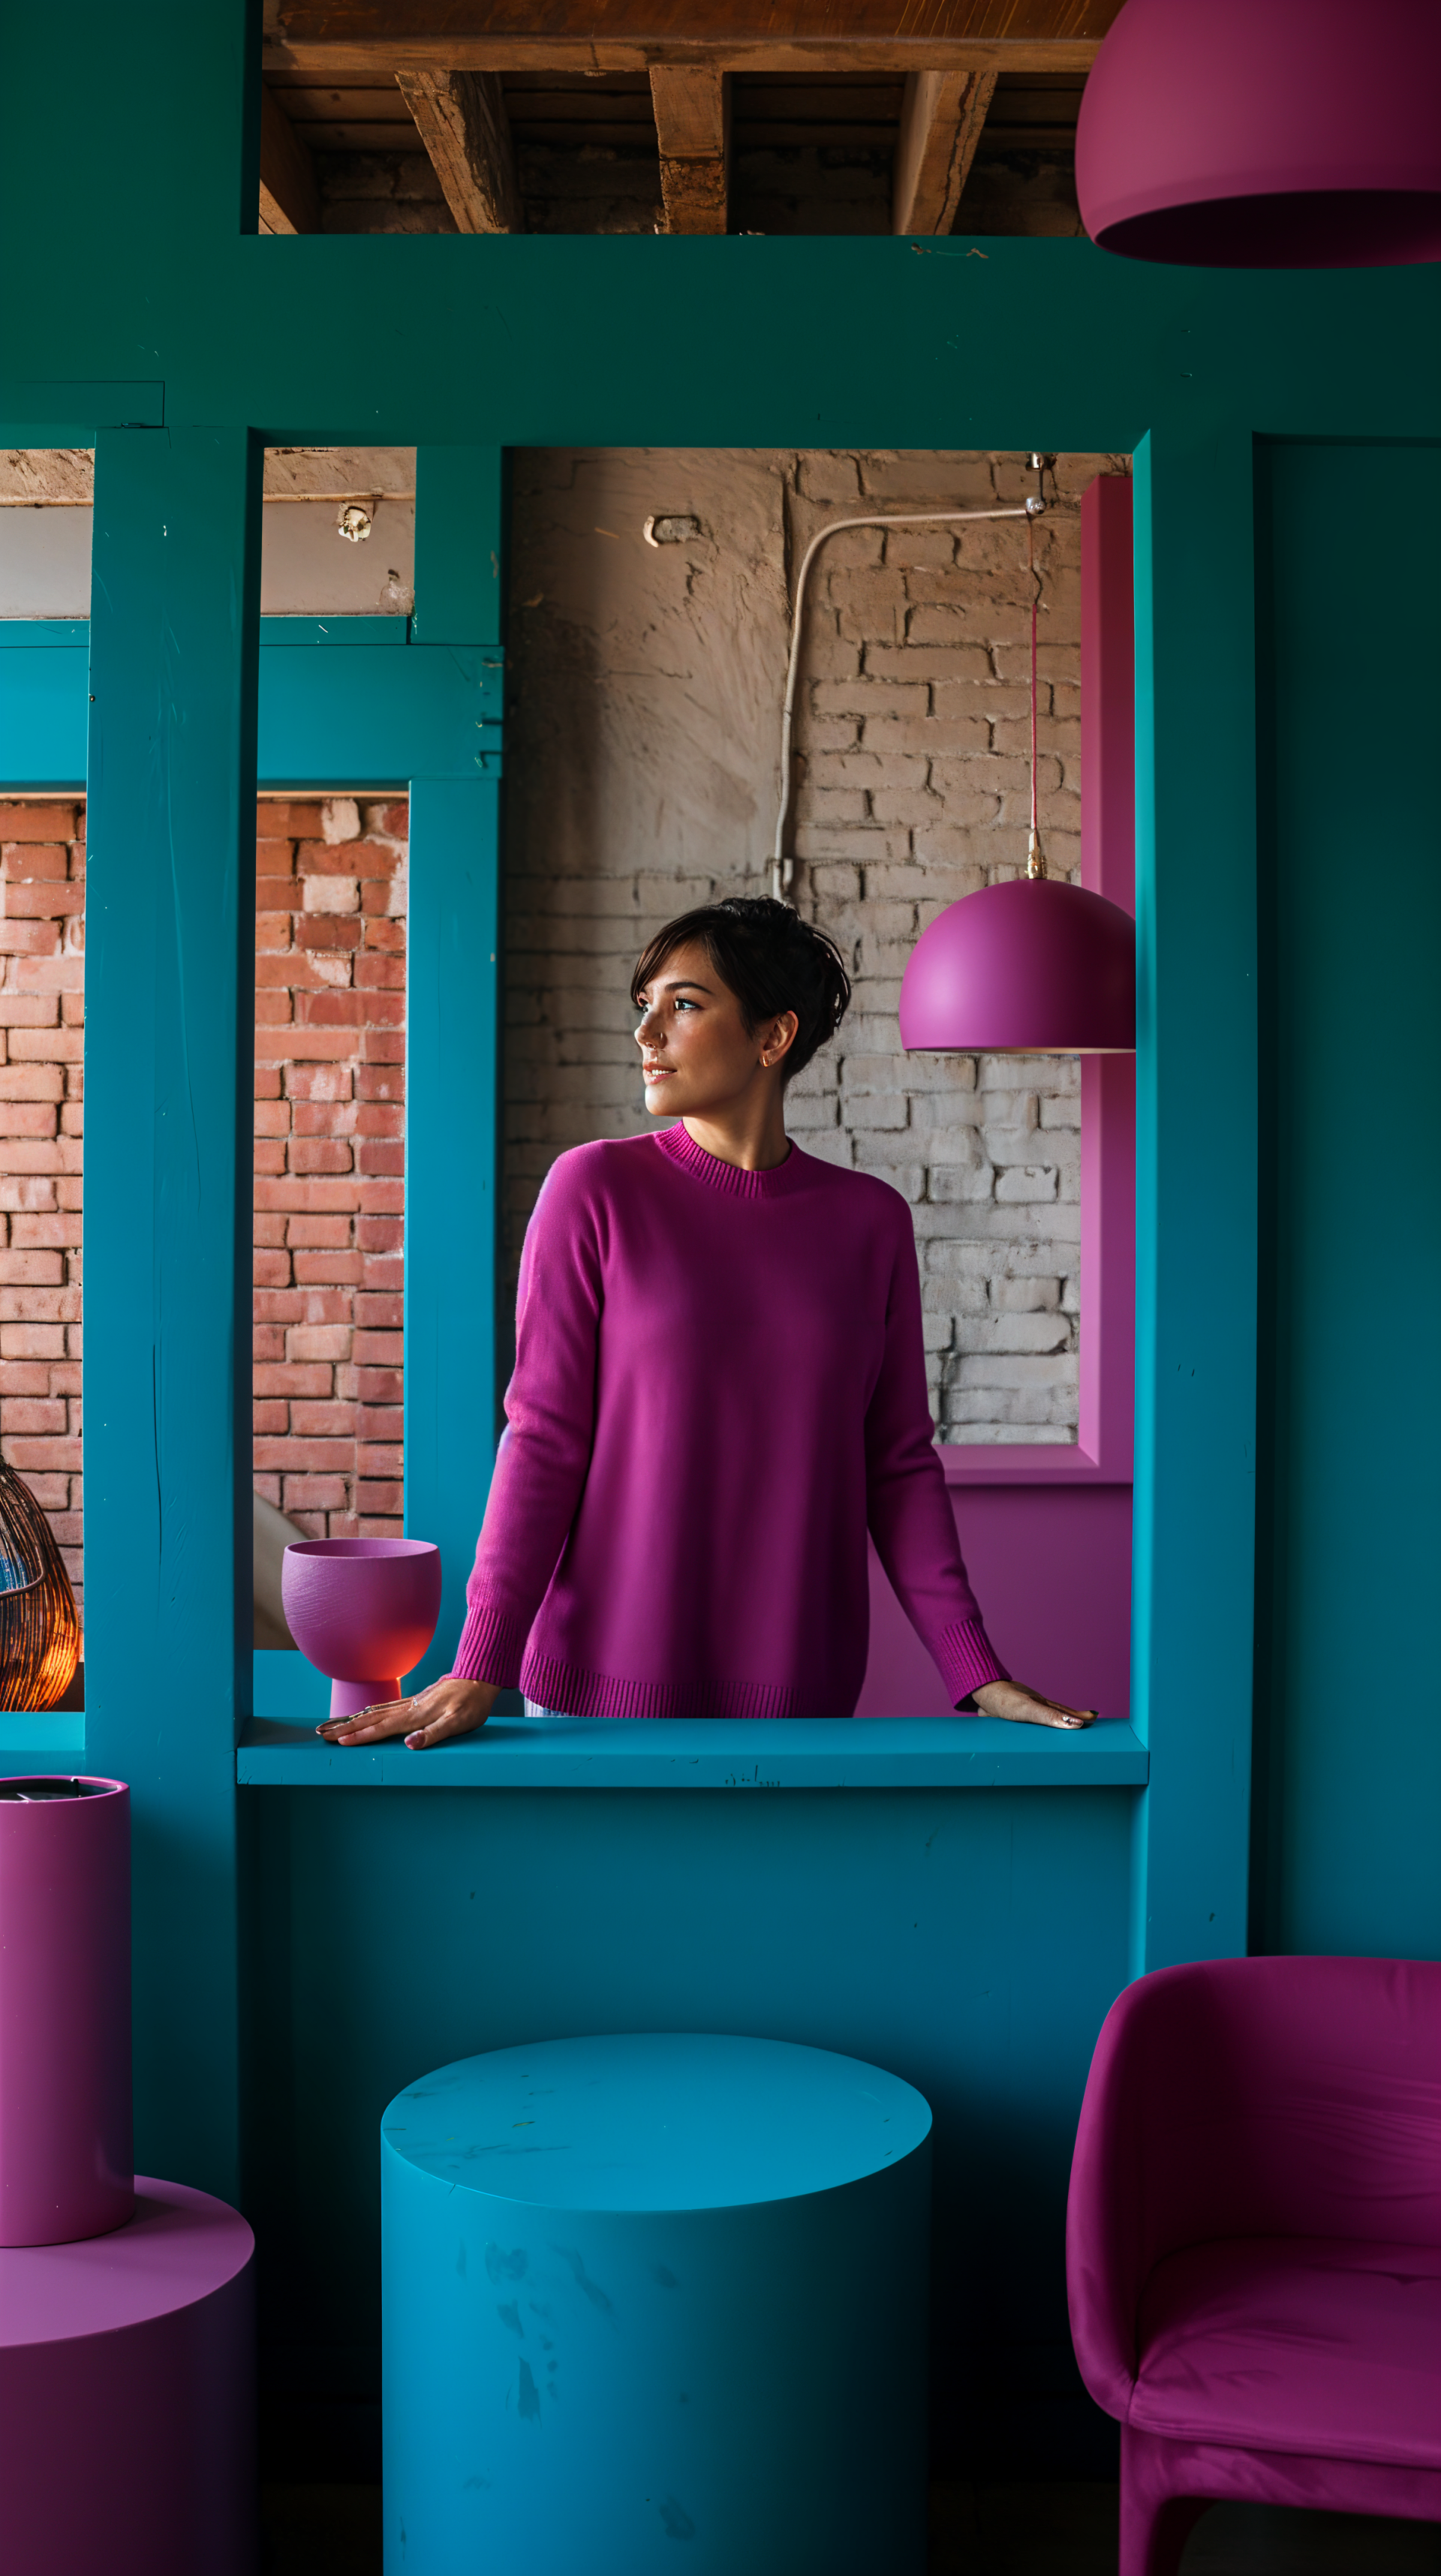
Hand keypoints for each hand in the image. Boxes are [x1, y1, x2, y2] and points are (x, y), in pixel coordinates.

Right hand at [317, 1675, 497, 1749]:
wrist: (478, 1679)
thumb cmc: (471, 1704)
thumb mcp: (458, 1723)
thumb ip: (434, 1734)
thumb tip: (410, 1744)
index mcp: (415, 1717)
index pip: (382, 1729)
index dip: (361, 1737)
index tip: (340, 1742)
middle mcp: (408, 1709)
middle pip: (370, 1719)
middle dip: (345, 1727)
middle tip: (321, 1733)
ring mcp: (409, 1703)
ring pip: (374, 1712)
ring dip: (351, 1719)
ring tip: (332, 1725)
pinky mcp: (414, 1701)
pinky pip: (384, 1708)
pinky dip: (368, 1712)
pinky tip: (362, 1715)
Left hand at [972, 1679, 1096, 1731]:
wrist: (979, 1692)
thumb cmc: (1004, 1699)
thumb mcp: (1029, 1709)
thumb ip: (1050, 1717)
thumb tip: (1076, 1725)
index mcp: (1042, 1705)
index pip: (1066, 1712)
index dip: (1080, 1717)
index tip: (1095, 1719)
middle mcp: (1033, 1707)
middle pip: (1056, 1715)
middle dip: (1070, 1720)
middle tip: (1085, 1724)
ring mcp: (1021, 1712)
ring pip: (1040, 1721)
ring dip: (1052, 1725)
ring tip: (1061, 1731)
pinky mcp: (1007, 1720)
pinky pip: (1023, 1728)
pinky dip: (1032, 1731)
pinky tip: (1030, 1735)